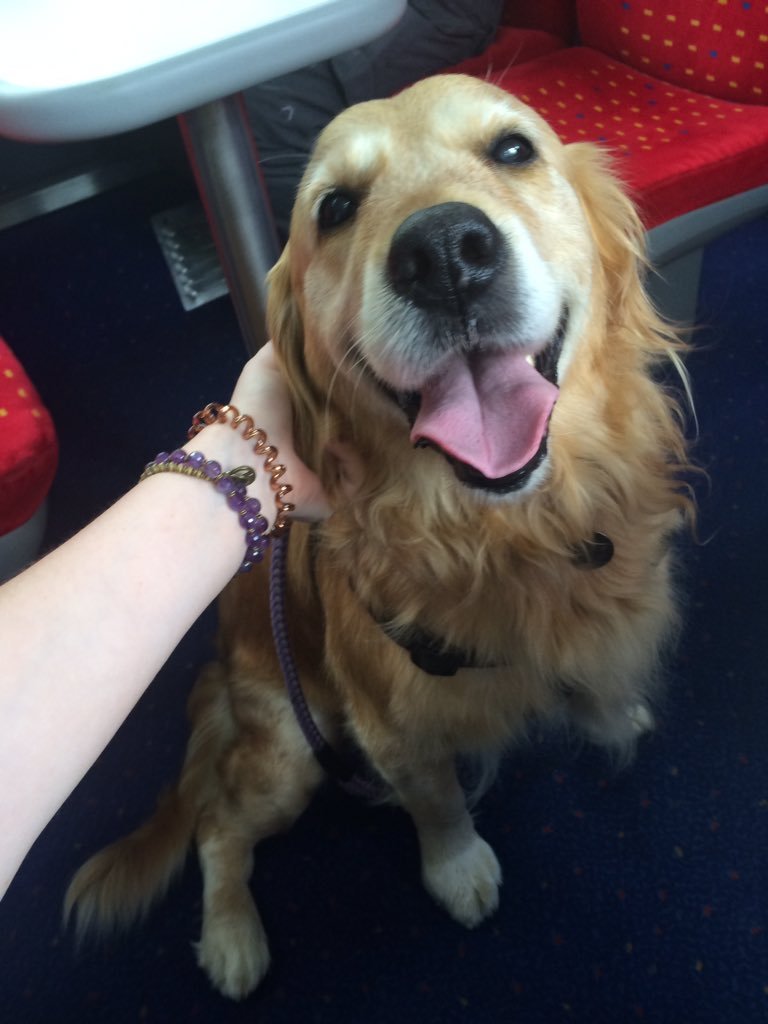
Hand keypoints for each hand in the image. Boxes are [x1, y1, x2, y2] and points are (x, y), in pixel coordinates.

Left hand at [229, 343, 361, 522]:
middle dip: (360, 411)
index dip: (348, 387)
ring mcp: (326, 474)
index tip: (360, 370)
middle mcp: (315, 448)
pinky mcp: (334, 497)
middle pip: (354, 428)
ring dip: (359, 435)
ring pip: (363, 454)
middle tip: (369, 392)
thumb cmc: (256, 408)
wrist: (246, 459)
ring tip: (347, 418)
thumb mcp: (271, 362)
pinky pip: (357, 479)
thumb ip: (291, 345)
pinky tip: (335, 444)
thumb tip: (315, 324)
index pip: (336, 403)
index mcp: (301, 419)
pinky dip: (351, 460)